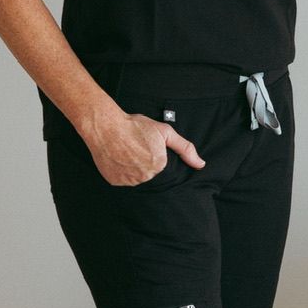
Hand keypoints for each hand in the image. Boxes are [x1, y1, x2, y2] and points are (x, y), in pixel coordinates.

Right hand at [85, 107, 204, 187]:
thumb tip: (200, 164)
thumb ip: (185, 148)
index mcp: (159, 166)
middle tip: (135, 148)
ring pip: (136, 179)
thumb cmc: (135, 126)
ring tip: (126, 153)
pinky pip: (122, 180)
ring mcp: (129, 180)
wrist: (106, 126)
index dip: (154, 155)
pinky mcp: (115, 181)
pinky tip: (118, 159)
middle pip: (149, 174)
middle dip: (144, 162)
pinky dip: (121, 172)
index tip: (146, 146)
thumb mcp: (165, 132)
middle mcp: (145, 176)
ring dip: (133, 169)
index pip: (162, 167)